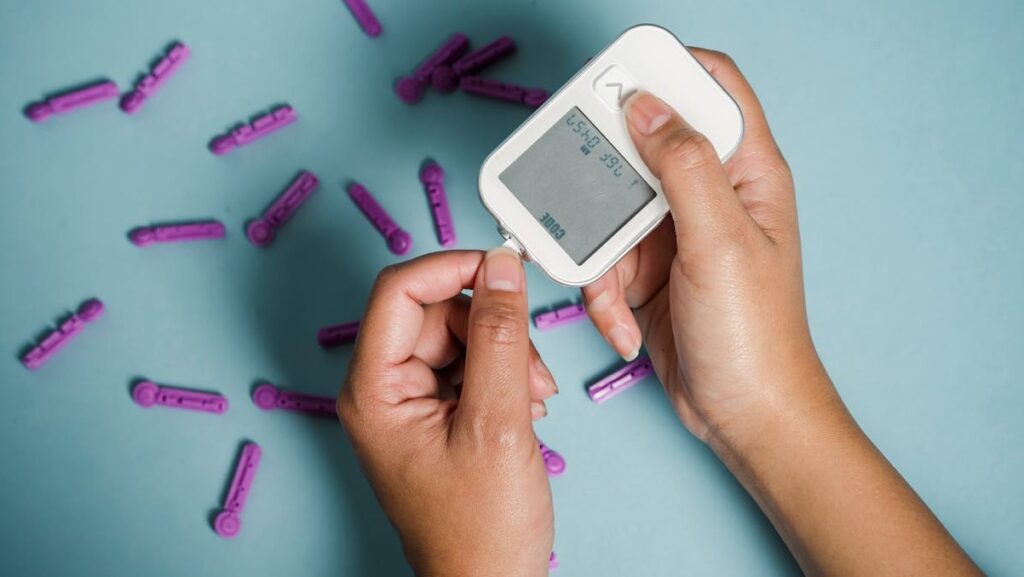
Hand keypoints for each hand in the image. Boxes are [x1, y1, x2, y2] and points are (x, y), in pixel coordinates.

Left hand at [338, 249, 554, 576]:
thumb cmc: (480, 528)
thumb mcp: (498, 422)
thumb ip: (500, 336)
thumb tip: (500, 266)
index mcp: (374, 390)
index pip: (399, 291)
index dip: (452, 269)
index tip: (502, 268)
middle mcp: (383, 389)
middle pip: (437, 312)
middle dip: (493, 328)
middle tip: (530, 370)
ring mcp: (409, 401)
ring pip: (461, 335)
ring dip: (506, 355)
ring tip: (531, 400)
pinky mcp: (435, 412)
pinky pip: (470, 364)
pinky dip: (504, 375)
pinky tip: (524, 405)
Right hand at [587, 49, 982, 576]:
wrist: (741, 415)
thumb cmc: (753, 335)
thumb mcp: (719, 242)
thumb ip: (684, 167)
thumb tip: (647, 106)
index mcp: (747, 173)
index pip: (712, 88)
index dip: (665, 71)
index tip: (615, 80)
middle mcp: (710, 194)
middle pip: (644, 145)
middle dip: (607, 175)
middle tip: (585, 197)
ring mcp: (676, 233)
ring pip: (610, 208)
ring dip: (599, 255)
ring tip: (614, 295)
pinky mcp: (648, 270)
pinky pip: (603, 258)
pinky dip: (601, 293)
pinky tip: (625, 326)